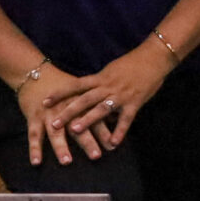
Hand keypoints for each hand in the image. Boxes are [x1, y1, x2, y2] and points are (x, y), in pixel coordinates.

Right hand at [16, 65, 106, 165]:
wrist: (36, 74)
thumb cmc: (62, 85)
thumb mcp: (80, 92)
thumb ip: (95, 105)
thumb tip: (115, 118)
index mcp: (81, 101)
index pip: (95, 118)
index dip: (104, 131)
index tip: (113, 146)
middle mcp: (66, 108)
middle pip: (78, 125)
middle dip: (87, 141)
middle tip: (96, 156)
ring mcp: (49, 113)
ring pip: (56, 131)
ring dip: (61, 146)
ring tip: (67, 161)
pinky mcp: (34, 116)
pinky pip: (34, 134)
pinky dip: (34, 149)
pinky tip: (37, 162)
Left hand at [57, 39, 174, 145]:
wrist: (155, 57)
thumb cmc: (133, 63)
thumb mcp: (112, 71)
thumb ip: (101, 84)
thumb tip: (91, 97)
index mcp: (101, 77)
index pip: (76, 85)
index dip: (60, 93)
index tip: (44, 101)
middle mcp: (108, 86)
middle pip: (84, 99)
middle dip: (68, 112)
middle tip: (53, 124)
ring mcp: (121, 95)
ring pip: (101, 108)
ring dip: (88, 120)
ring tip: (75, 131)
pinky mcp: (135, 102)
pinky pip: (125, 119)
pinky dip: (120, 131)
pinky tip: (114, 143)